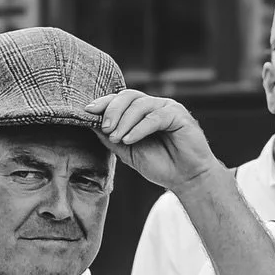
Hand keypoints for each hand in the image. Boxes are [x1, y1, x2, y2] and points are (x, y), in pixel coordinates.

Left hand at [83, 90, 219, 192]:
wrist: (187, 179)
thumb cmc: (160, 165)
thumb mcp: (128, 151)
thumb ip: (111, 138)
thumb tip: (91, 125)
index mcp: (142, 112)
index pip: (120, 100)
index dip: (103, 103)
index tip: (87, 112)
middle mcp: (154, 106)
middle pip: (128, 96)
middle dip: (112, 110)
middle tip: (106, 129)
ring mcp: (167, 108)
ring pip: (140, 105)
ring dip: (124, 121)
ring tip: (117, 138)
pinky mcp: (178, 115)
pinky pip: (155, 116)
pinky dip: (139, 128)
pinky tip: (129, 140)